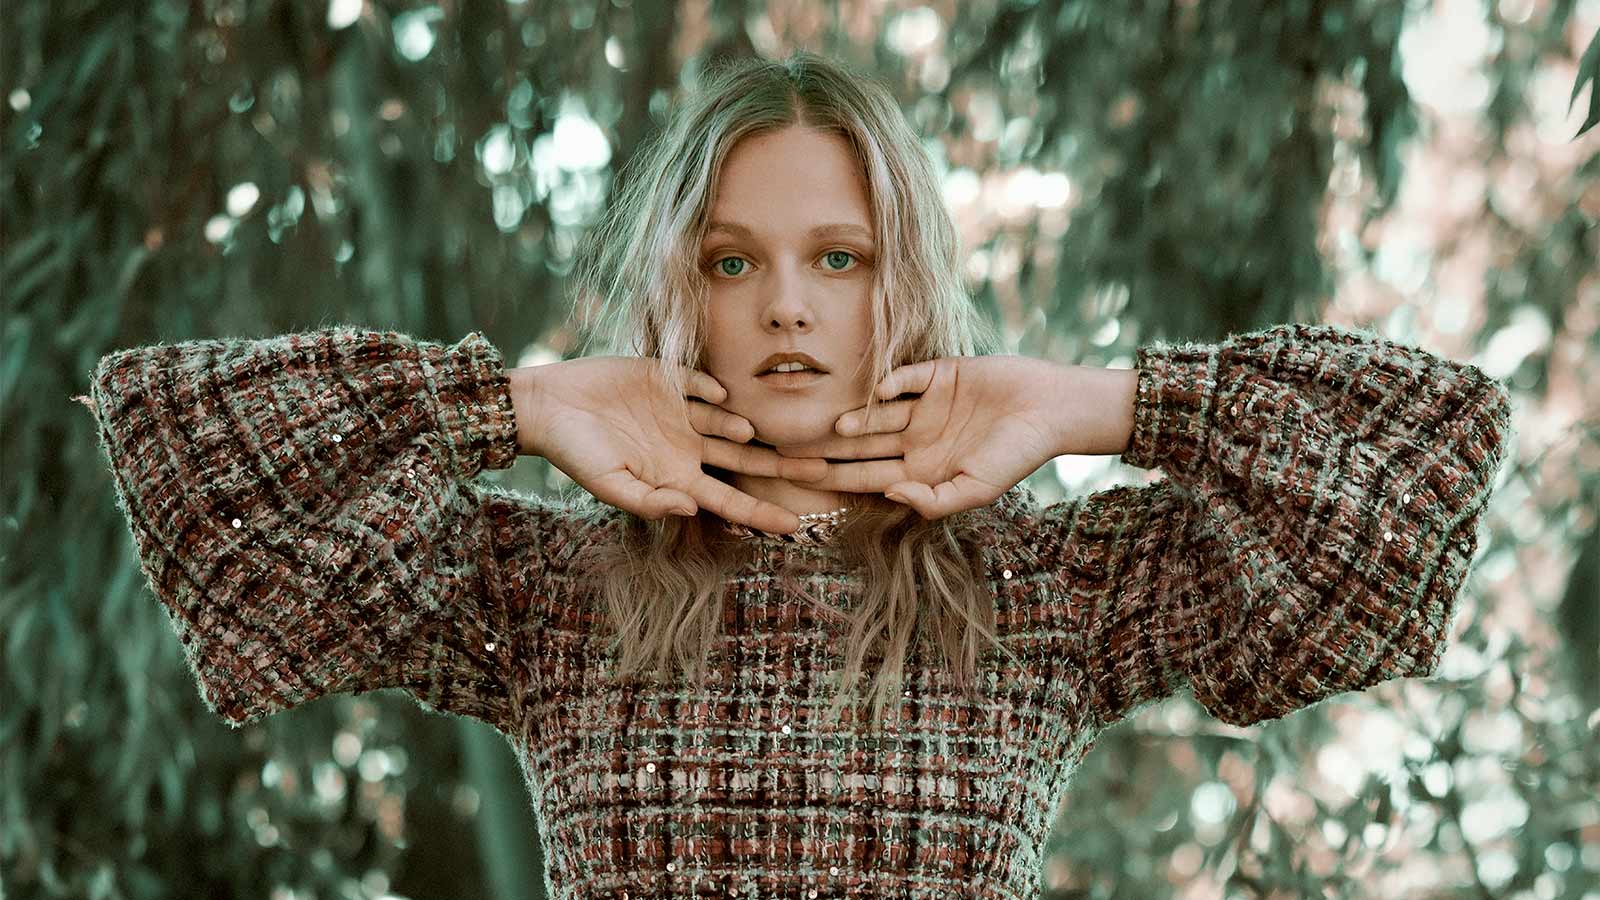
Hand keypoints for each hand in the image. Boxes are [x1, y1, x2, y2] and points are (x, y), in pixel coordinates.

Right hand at [518, 357, 826, 532]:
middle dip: (783, 466)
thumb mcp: (608, 485)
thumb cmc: (575, 453)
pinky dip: (714, 390)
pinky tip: (721, 396)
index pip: (730, 499)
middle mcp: (688, 447)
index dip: (762, 513)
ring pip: (730, 423)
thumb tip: (688, 509)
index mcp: (677, 478)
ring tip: (749, 433)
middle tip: (824, 471)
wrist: (549, 406)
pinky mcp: (670, 380)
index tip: (796, 525)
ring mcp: (682, 414)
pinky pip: (702, 385)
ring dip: (743, 428)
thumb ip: (648, 502)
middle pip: (747, 461)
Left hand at [774, 356, 1084, 519]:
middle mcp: (914, 440)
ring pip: (876, 414)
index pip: (864, 476)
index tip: (798, 480)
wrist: (1051, 409)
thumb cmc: (1017, 456)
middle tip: (789, 452)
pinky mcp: (936, 374)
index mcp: (919, 471)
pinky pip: (904, 377)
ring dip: (855, 421)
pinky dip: (890, 383)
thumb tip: (889, 495)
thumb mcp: (976, 490)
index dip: (832, 479)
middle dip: (826, 450)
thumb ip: (933, 500)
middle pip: (860, 447)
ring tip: (835, 427)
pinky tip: (879, 393)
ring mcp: (923, 407)